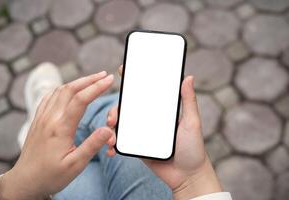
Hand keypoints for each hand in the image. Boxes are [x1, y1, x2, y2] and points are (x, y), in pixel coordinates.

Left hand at [0, 71, 114, 199]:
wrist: (25, 180)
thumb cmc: (51, 175)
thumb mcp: (75, 165)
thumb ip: (92, 145)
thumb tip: (108, 129)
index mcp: (60, 128)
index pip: (81, 100)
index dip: (97, 87)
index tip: (110, 80)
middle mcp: (50, 119)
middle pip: (70, 89)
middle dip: (89, 79)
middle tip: (104, 75)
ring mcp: (42, 118)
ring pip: (59, 91)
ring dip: (77, 82)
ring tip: (91, 79)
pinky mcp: (38, 120)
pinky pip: (49, 97)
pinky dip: (63, 89)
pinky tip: (69, 90)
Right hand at [106, 66, 221, 199]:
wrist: (187, 176)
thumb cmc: (193, 149)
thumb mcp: (192, 123)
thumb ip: (188, 101)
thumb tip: (188, 77)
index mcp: (160, 111)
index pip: (145, 93)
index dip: (133, 81)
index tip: (124, 70)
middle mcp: (148, 119)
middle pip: (127, 107)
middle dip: (116, 107)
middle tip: (114, 115)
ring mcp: (140, 133)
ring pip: (120, 123)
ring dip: (111, 124)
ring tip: (111, 131)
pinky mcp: (136, 147)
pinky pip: (121, 141)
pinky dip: (112, 143)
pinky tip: (111, 147)